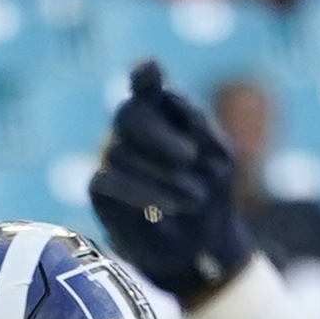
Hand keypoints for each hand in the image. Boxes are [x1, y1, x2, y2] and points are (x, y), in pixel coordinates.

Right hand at [88, 58, 253, 305]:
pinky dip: (142, 192)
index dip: (144, 76)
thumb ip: (199, 127)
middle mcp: (133, 133)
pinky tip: (168, 208)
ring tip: (196, 198)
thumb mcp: (218, 159)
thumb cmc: (211, 197)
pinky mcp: (101, 191)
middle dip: (158, 134)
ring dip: (163, 174)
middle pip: (129, 114)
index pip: (146, 86)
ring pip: (121, 151)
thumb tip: (173, 112)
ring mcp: (113, 159)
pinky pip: (110, 181)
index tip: (148, 70)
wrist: (200, 249)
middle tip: (190, 157)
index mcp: (163, 114)